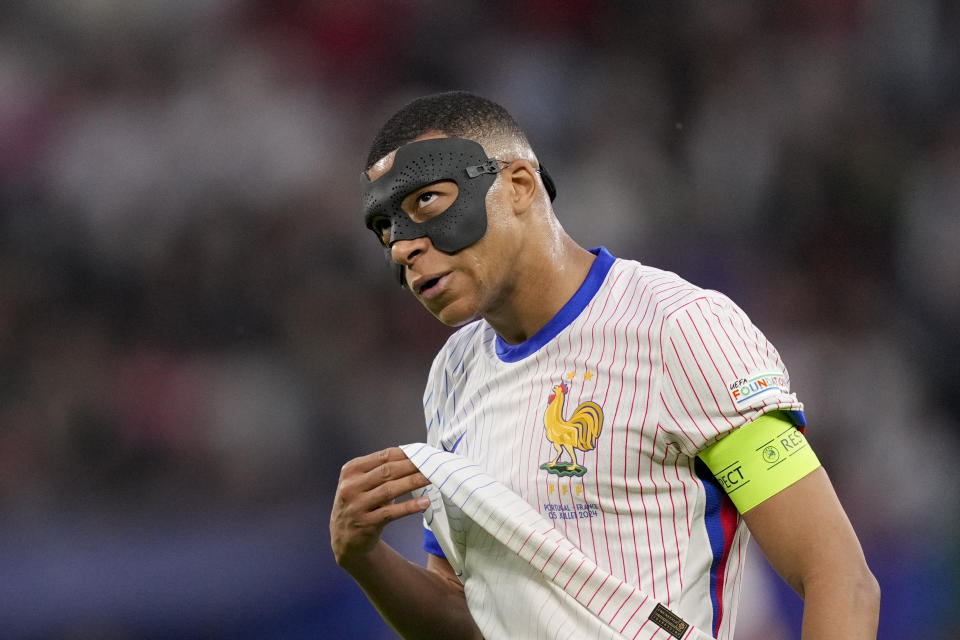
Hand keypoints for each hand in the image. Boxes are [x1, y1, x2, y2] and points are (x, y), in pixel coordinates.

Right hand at [330, 447, 431, 570]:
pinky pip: (392, 512)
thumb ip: (380, 470)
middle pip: (387, 471)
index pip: (383, 457)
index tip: (424, 453)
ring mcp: (357, 505)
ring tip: (432, 478)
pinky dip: (410, 506)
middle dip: (412, 466)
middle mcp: (351, 486)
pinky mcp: (366, 523)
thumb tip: (414, 456)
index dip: (406, 454)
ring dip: (414, 482)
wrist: (345, 537)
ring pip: (390, 490)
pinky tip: (425, 502)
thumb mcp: (362, 483)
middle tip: (432, 464)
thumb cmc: (361, 502)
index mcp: (351, 470)